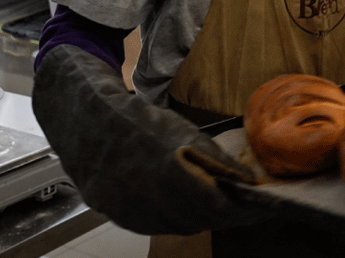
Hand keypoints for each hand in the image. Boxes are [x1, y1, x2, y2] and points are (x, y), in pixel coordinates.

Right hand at [33, 45, 265, 234]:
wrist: (83, 121)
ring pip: (182, 225)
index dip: (245, 211)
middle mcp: (150, 202)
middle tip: (244, 202)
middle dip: (227, 213)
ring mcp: (132, 213)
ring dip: (202, 214)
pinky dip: (176, 214)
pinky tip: (181, 198)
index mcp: (169, 177)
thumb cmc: (132, 120)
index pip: (221, 209)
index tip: (262, 206)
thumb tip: (248, 182)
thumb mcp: (183, 131)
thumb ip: (217, 161)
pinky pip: (158, 223)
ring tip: (215, 197)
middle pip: (203, 221)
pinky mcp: (120, 217)